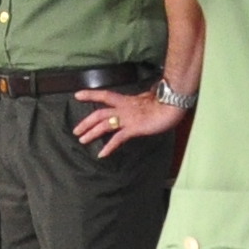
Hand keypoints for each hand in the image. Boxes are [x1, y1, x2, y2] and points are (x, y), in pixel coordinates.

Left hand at [72, 85, 190, 154]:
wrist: (171, 105)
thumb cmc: (164, 102)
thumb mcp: (149, 97)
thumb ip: (143, 97)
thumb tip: (146, 94)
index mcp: (126, 100)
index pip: (104, 95)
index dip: (90, 95)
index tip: (77, 95)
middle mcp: (123, 108)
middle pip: (99, 113)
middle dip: (86, 122)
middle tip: (76, 131)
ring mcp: (127, 118)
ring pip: (104, 125)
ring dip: (91, 133)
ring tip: (82, 140)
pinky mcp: (133, 128)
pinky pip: (117, 138)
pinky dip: (108, 147)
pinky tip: (101, 154)